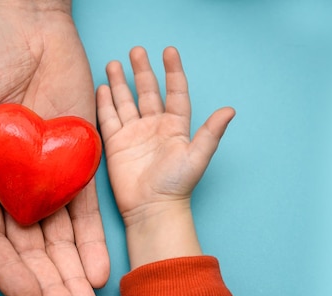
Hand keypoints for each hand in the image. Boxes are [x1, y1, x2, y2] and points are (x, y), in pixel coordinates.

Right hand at [0, 1, 108, 295]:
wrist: (23, 25)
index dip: (7, 271)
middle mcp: (7, 188)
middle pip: (27, 248)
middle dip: (48, 285)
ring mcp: (42, 179)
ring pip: (58, 237)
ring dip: (73, 274)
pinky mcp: (74, 165)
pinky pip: (84, 209)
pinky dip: (92, 240)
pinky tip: (101, 271)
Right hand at [97, 46, 234, 266]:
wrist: (151, 208)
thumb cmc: (177, 185)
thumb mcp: (197, 156)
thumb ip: (211, 132)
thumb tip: (230, 110)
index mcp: (175, 126)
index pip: (174, 92)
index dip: (172, 72)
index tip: (169, 52)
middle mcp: (154, 126)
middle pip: (146, 91)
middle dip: (141, 71)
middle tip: (136, 51)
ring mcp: (133, 133)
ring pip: (125, 101)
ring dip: (119, 83)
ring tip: (112, 63)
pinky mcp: (115, 144)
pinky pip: (109, 119)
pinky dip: (105, 103)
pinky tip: (102, 88)